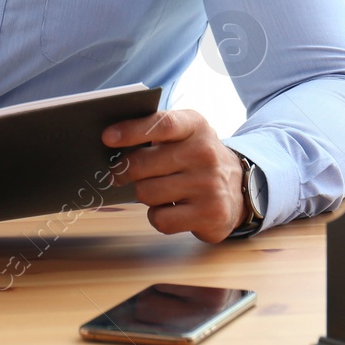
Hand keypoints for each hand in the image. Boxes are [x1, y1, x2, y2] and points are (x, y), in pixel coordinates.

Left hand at [102, 109, 246, 242]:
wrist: (238, 188)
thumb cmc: (195, 158)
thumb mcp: (184, 134)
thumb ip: (153, 131)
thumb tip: (109, 142)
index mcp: (196, 126)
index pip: (161, 124)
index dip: (132, 130)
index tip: (106, 138)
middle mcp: (205, 153)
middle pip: (143, 165)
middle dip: (124, 171)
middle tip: (119, 174)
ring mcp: (209, 185)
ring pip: (147, 193)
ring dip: (143, 194)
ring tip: (157, 189)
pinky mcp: (210, 214)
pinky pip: (160, 219)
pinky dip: (157, 216)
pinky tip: (170, 208)